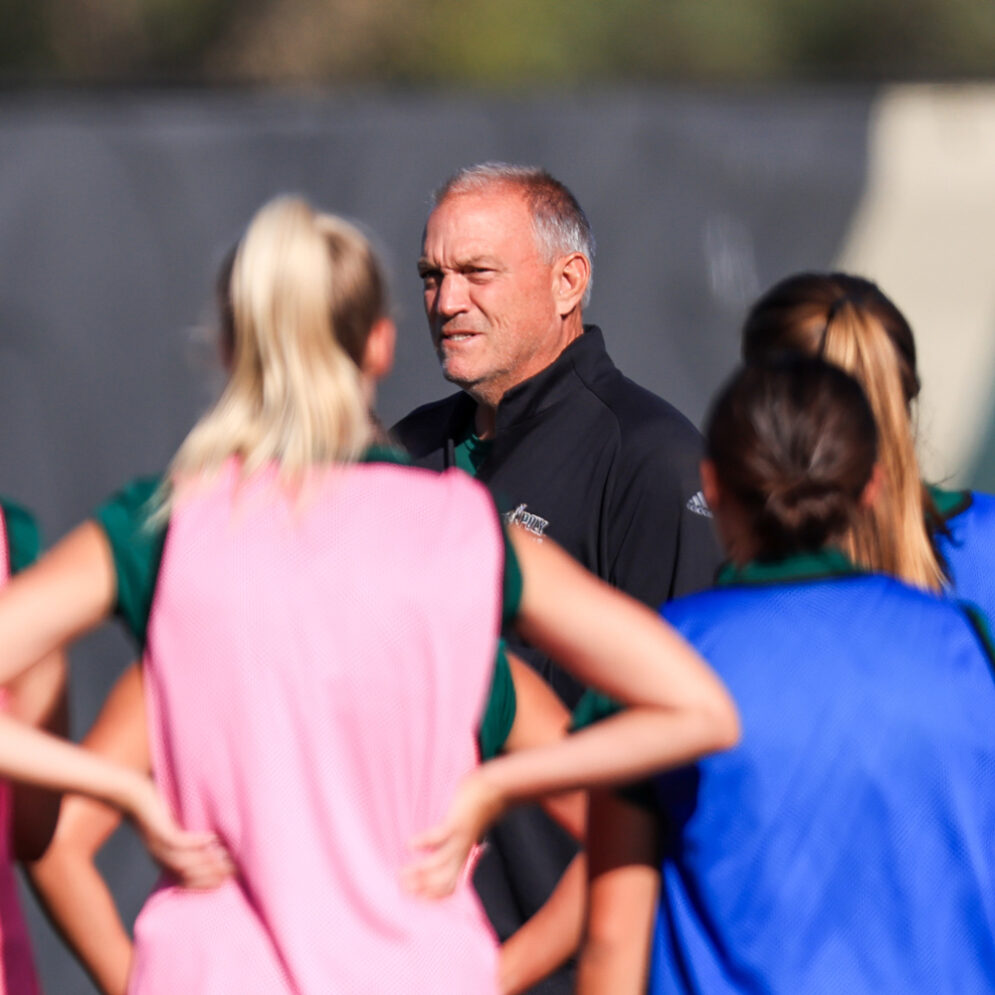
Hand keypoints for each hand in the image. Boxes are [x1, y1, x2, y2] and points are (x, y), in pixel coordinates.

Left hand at [126, 777, 234, 889]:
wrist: (130, 794)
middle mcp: (160, 857)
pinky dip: (197, 842)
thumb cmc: (155, 808)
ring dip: (207, 862)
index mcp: (163, 859)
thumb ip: (186, 837)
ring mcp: (159, 845)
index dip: (206, 882)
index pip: (186, 881)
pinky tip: (212, 837)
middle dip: (211, 875)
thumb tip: (213, 841)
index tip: (227, 878)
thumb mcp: (172, 826)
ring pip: (185, 863)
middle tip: (232, 870)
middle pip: (188, 875)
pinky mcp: (159, 831)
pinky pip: (180, 842)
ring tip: (226, 856)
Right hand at [401, 768, 504, 899]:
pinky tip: (410, 844)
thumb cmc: (478, 805)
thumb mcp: (464, 828)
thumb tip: (432, 845)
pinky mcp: (457, 824)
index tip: (413, 896)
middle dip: (421, 889)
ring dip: (417, 872)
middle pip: (442, 882)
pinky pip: (437, 838)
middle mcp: (462, 852)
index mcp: (463, 855)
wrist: (497, 789)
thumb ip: (451, 839)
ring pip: (438, 865)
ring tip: (401, 873)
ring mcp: (460, 839)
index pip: (449, 885)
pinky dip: (422, 843)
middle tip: (402, 889)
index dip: (431, 895)